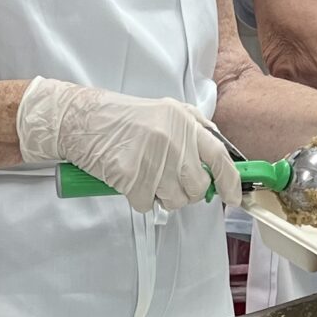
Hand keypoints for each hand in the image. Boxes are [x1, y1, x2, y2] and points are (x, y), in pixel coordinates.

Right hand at [18, 77, 241, 213]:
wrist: (83, 121)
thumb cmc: (124, 119)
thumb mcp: (167, 111)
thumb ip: (194, 129)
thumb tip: (219, 159)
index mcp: (185, 123)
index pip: (219, 157)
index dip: (230, 182)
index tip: (233, 198)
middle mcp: (173, 141)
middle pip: (197, 186)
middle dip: (187, 192)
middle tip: (169, 183)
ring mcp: (152, 160)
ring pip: (174, 200)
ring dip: (162, 197)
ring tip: (147, 178)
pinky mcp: (132, 178)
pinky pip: (146, 204)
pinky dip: (138, 199)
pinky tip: (129, 181)